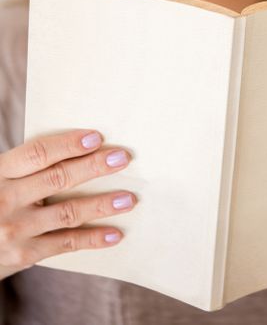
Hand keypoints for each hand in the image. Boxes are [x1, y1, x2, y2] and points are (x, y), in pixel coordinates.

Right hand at [0, 130, 136, 279]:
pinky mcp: (22, 255)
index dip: (68, 144)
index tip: (96, 137)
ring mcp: (14, 229)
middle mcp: (4, 199)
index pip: (37, 153)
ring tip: (128, 199)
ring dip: (101, 205)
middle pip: (58, 178)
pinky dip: (92, 239)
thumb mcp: (0, 178)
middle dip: (94, 166)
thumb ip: (28, 167)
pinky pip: (65, 244)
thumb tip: (80, 145)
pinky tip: (115, 233)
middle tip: (122, 158)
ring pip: (67, 213)